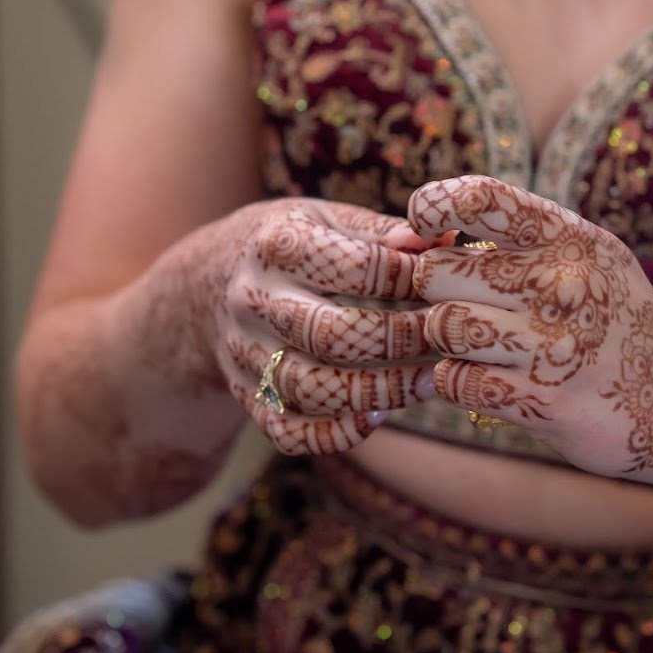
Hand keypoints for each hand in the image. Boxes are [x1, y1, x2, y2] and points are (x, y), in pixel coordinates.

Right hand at [216, 199, 436, 454]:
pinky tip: (376, 417)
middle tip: (449, 338)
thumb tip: (442, 241)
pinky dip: (334, 434)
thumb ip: (380, 232)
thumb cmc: (287, 243)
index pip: (356, 268)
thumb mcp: (322, 218)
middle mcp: (254, 299)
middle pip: (332, 334)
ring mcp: (245, 351)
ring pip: (312, 388)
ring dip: (380, 392)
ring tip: (430, 381)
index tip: (449, 285)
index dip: (412, 279)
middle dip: (402, 341)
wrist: (203, 280)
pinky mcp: (244, 393)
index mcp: (279, 244)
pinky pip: (286, 431)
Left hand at [408, 176, 652, 526]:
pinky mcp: (544, 402)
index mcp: (570, 239)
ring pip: (443, 328)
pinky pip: (456, 382)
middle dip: (434, 291)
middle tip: (460, 305)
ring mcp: (554, 347)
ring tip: (473, 346)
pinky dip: (456, 383)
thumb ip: (516, 237)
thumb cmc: (613, 318)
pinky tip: (484, 381)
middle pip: (439, 273)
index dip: (433, 205)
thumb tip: (415, 234)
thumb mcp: (586, 257)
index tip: (424, 228)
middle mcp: (562, 286)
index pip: (480, 199)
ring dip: (444, 342)